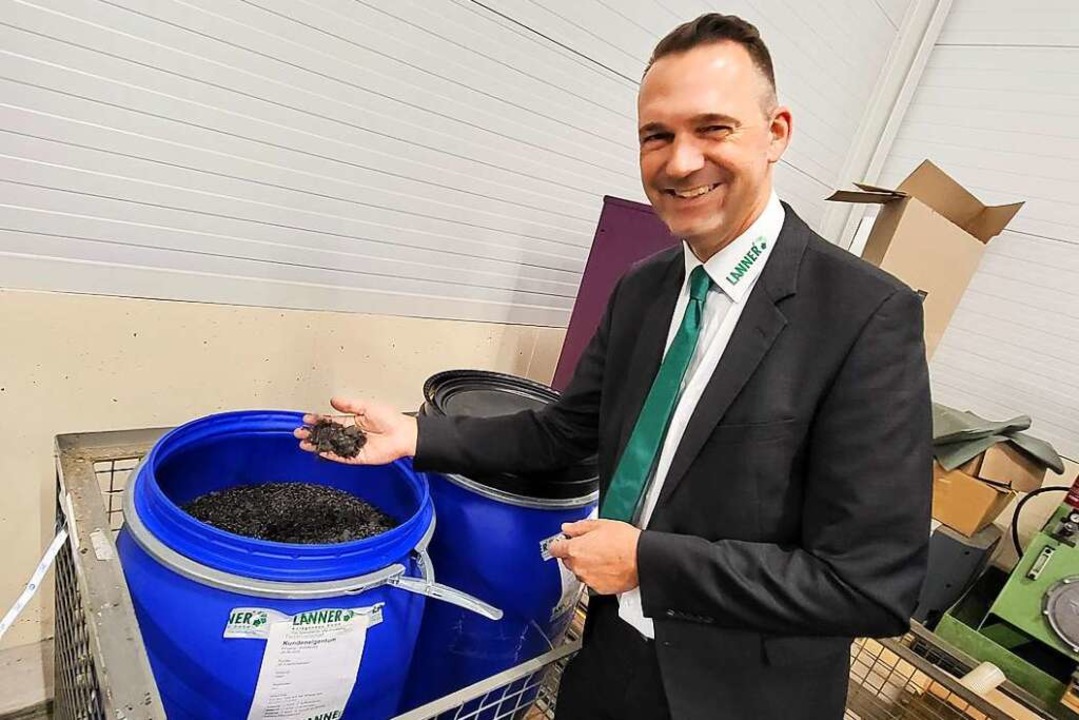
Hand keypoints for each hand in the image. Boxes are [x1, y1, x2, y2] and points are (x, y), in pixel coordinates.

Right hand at [294, 396, 417, 464]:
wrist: (404, 435)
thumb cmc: (391, 419)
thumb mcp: (367, 406)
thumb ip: (350, 405)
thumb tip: (333, 400)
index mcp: (353, 421)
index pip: (331, 420)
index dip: (318, 419)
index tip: (307, 418)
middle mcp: (351, 434)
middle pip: (327, 434)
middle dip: (313, 432)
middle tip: (299, 431)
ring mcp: (353, 446)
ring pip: (331, 446)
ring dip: (317, 444)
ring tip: (303, 442)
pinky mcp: (357, 457)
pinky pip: (341, 457)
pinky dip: (330, 455)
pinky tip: (319, 452)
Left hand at [548, 519, 640, 594]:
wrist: (642, 559)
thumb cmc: (625, 542)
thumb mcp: (600, 525)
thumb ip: (579, 527)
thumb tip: (567, 528)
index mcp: (575, 549)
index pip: (554, 548)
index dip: (559, 543)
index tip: (562, 542)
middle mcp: (579, 567)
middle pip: (568, 560)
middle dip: (575, 554)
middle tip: (591, 546)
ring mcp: (588, 579)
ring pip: (580, 571)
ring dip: (586, 565)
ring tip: (603, 556)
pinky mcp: (599, 589)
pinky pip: (592, 581)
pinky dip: (596, 575)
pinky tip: (607, 567)